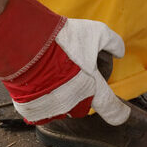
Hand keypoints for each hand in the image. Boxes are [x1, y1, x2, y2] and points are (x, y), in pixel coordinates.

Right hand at [0, 0, 128, 125]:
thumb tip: (120, 51)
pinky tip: (38, 83)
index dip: (118, 112)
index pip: (111, 109)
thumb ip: (113, 43)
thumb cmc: (62, 38)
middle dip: (82, 94)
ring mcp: (51, 108)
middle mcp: (73, 104)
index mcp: (91, 89)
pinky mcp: (31, 110)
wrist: (25, 42)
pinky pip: (41, 110)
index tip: (122, 114)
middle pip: (83, 106)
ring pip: (62, 108)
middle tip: (72, 74)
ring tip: (52, 75)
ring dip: (61, 97)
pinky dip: (41, 100)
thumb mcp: (96, 33)